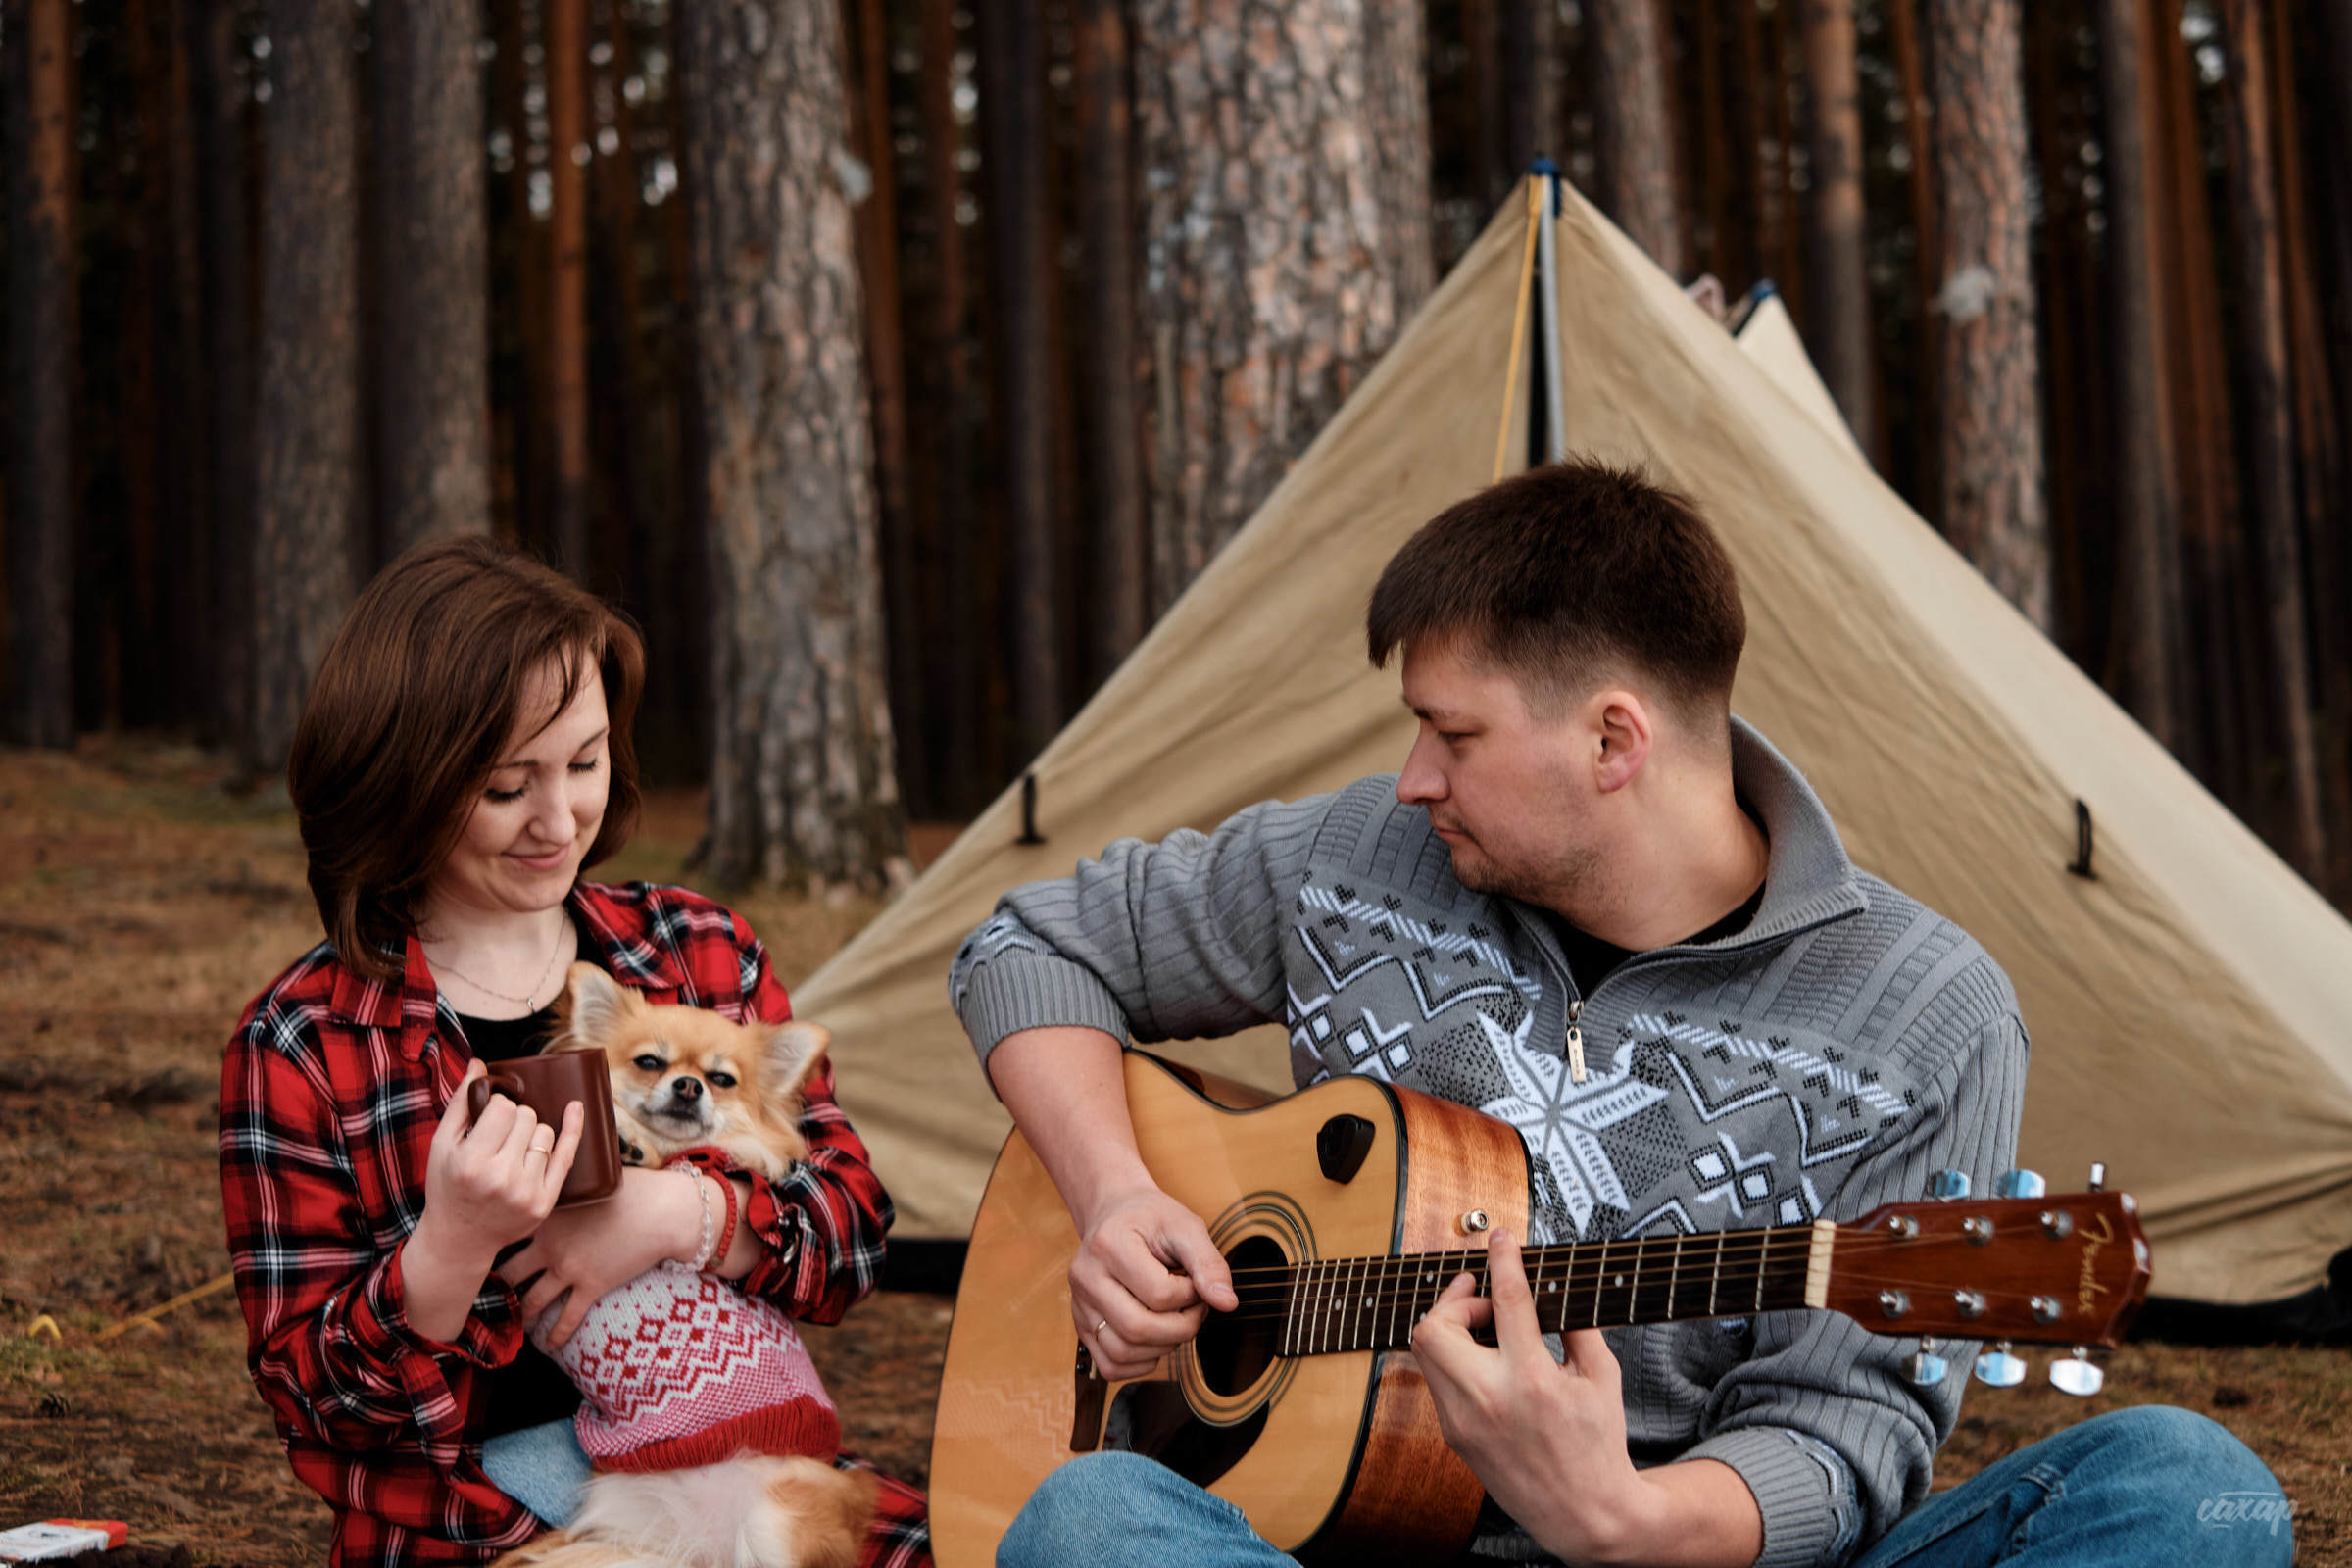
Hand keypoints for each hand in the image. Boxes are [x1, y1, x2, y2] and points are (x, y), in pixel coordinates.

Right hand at [413, 1060, 583, 1277]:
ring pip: (545, 1134)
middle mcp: (501, 1178)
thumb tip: (480, 1063)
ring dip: (531, 1135)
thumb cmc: (447, 1186)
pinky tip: (575, 1109)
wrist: (459, 1240)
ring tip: (509, 1153)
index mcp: (472, 1162)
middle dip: (514, 1121)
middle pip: (527, 1117)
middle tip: (498, 1139)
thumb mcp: (441, 1145)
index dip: (497, 1108)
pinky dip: (573, 1130)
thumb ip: (460, 1102)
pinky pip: (566, 1156)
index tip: (489, 1120)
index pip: (504, 1108)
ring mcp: (526, 1193)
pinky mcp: (544, 1203)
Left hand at [496, 1163, 703, 1348]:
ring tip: (511, 1324)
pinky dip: (556, 1335)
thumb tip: (553, 1183)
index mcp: (545, 1214)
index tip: (480, 1252)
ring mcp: (569, 1268)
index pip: (504, 1231)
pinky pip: (567, 1318)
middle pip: (507, 1273)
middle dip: (493, 1287)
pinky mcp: (592, 1286)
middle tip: (484, 1297)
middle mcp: (549, 1245)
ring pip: (531, 1301)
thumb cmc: (632, 1188)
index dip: (488, 1243)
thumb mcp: (589, 1182)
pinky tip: (550, 1344)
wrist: (663, 1210)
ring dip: (519, 1316)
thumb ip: (563, 1188)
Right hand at [1070, 1184, 1237, 1379]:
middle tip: (1194, 1310)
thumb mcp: (1185, 1227)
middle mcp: (1086, 1277)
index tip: (1196, 1283)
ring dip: (1162, 1348)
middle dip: (1181, 1328)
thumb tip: (1227, 1303)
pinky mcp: (1081, 1325)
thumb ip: (1209, 1264)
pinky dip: (1140, 1363)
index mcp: (1109, 1245)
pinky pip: (1110, 1365)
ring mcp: (1079, 1305)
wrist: (1116, 1214)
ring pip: (1122, 1353)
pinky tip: (1155, 1338)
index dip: (1191, 1296)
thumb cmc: (1150, 1219)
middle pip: (1138, 1329)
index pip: (1159, 1294)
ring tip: (1175, 1322)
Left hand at [1411, 1229, 1654, 1564]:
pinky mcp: (1453, 1436)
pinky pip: (1436, 1379)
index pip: (1507, 1301)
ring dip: (1449, 1326)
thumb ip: (1575, 1323)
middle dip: (1454, 1299)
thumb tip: (1552, 1281)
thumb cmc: (1598, 1445)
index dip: (1503, 1260)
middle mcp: (1489, 1400)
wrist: (1582, 1515)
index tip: (1501, 1238)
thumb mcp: (1602, 1376)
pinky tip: (1483, 1360)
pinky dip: (1454, 1359)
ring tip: (1485, 1328)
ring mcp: (1463, 1421)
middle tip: (1483, 1298)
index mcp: (1533, 1382)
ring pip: (1425, 1351)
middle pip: (1435, 1326)